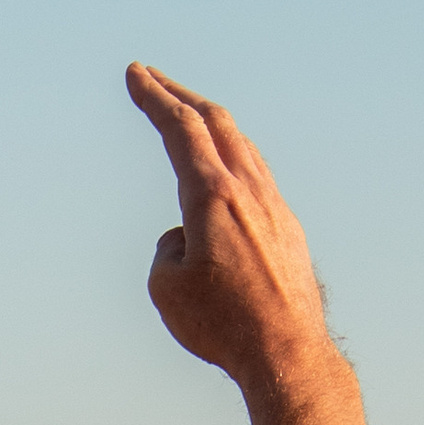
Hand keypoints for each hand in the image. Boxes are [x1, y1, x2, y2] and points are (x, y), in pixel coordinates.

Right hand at [127, 64, 336, 399]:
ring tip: (190, 117)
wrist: (287, 351)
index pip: (180, 128)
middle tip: (153, 78)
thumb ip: (167, 247)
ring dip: (210, 123)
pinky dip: (231, 158)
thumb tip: (185, 238)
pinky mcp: (288, 228)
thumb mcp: (166, 286)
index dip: (153, 96)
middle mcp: (248, 189)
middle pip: (215, 121)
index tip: (135, 74)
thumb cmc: (222, 323)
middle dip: (180, 95)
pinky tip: (226, 172)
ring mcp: (274, 205)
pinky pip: (256, 177)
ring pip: (241, 145)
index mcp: (213, 193)